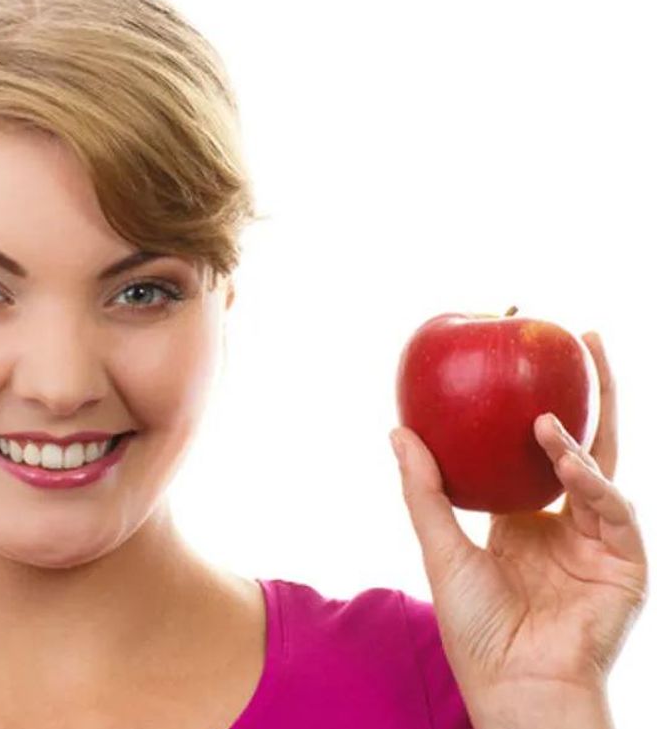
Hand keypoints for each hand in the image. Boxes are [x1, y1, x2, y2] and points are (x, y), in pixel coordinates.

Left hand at [389, 332, 647, 715]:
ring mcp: (599, 541)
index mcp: (524, 521)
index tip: (525, 358)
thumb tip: (396, 430)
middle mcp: (565, 523)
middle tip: (583, 338)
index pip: (532, 451)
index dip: (532, 406)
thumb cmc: (473, 628)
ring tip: (554, 406)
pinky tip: (563, 455)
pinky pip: (612, 509)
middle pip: (582, 444)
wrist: (513, 684)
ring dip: (580, 435)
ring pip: (603, 468)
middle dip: (591, 391)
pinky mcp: (626, 562)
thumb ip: (423, 490)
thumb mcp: (439, 548)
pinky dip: (588, 479)